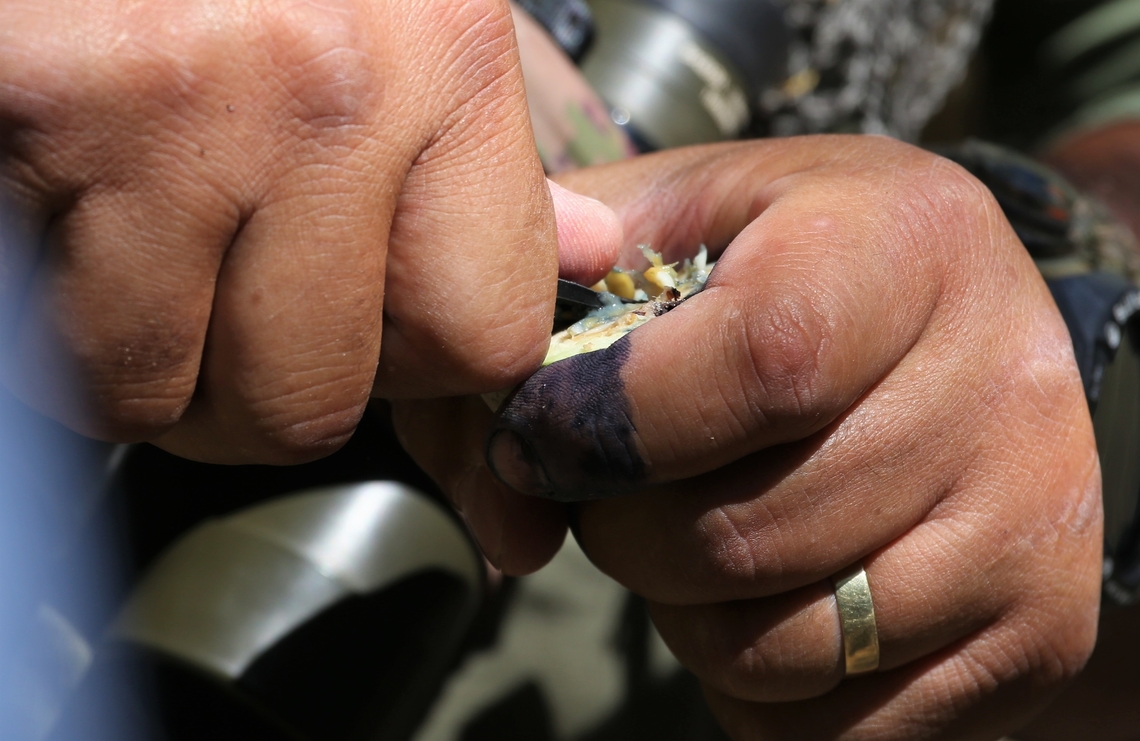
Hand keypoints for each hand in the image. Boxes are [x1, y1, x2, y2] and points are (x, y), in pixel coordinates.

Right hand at [0, 0, 619, 461]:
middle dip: (262, 389)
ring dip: (147, 363)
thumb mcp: (409, 21)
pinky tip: (75, 230)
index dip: (417, 364)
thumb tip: (579, 251)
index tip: (378, 335)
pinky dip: (54, 317)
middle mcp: (326, 83)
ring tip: (145, 263)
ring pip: (161, 390)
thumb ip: (483, 159)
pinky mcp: (38, 116)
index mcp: (441, 56)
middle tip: (234, 312)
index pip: (484, 333)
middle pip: (313, 399)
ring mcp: (178, 105)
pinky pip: (55, 341)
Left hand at [393, 136, 1101, 737]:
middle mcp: (998, 379)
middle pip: (748, 532)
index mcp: (905, 242)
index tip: (543, 439)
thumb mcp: (668, 225)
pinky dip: (762, 688)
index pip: (763, 360)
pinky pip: (845, 728)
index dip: (613, 424)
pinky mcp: (1037, 630)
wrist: (960, 339)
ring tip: (700, 538)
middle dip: (627, 535)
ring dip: (689, 615)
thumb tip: (504, 495)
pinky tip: (765, 599)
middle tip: (623, 491)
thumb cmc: (789, 271)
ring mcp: (1030, 519)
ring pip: (785, 648)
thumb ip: (543, 308)